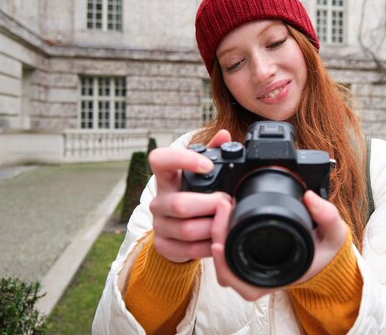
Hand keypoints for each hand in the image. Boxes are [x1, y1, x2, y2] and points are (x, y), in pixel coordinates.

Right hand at [148, 130, 232, 262]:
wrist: (178, 231)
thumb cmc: (193, 195)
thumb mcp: (202, 175)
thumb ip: (213, 153)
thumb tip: (224, 135)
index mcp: (166, 177)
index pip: (159, 159)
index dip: (182, 160)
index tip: (208, 166)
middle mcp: (158, 199)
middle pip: (180, 204)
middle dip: (210, 205)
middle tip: (228, 202)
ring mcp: (158, 224)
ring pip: (187, 230)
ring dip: (213, 227)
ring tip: (227, 221)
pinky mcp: (163, 245)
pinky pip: (188, 250)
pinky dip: (209, 246)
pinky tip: (219, 240)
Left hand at [210, 190, 347, 300]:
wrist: (327, 255)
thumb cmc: (326, 250)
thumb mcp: (334, 234)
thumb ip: (327, 216)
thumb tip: (310, 198)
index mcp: (274, 278)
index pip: (239, 279)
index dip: (223, 264)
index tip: (218, 243)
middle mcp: (259, 278)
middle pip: (223, 268)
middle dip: (215, 237)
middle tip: (222, 207)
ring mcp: (251, 269)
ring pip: (220, 259)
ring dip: (216, 234)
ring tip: (223, 207)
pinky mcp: (248, 256)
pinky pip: (226, 250)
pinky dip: (221, 233)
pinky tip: (225, 212)